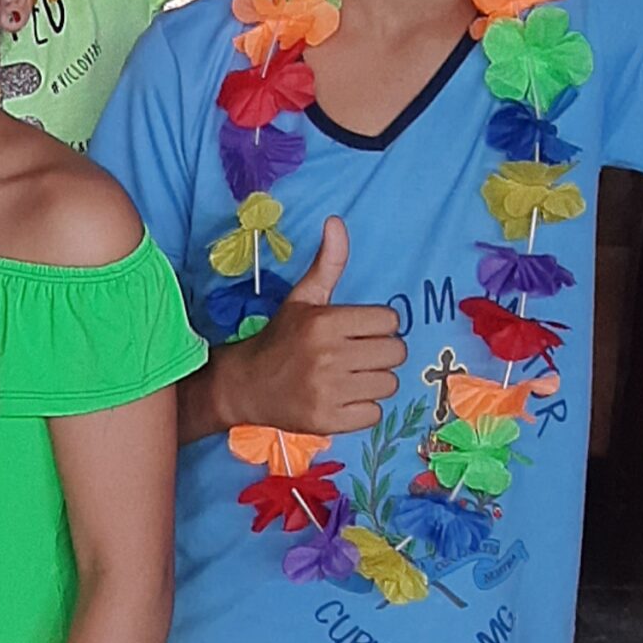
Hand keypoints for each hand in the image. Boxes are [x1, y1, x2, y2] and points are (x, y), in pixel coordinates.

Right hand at [212, 217, 404, 435]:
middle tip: (355, 355)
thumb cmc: (282, 337)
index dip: (376, 325)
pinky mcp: (329, 421)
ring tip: (347, 376)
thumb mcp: (303, 298)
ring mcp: (329, 391)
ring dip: (373, 381)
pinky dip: (362, 408)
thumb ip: (327, 262)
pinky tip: (341, 398)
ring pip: (388, 384)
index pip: (389, 321)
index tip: (356, 330)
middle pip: (395, 353)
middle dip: (379, 353)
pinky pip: (374, 413)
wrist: (247, 384)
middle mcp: (328, 356)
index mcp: (325, 322)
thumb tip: (336, 221)